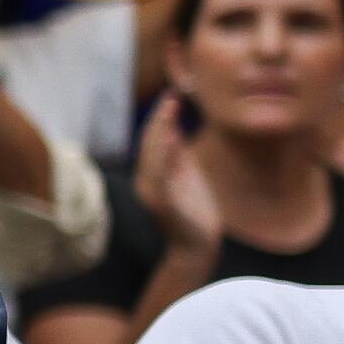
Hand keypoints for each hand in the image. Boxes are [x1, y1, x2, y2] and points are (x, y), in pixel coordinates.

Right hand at [133, 91, 220, 264]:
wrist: (197, 247)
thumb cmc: (195, 213)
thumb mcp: (187, 177)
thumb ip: (177, 156)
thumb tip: (171, 128)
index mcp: (152, 174)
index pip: (152, 140)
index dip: (161, 118)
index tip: (173, 96)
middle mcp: (146, 181)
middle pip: (149, 143)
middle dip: (159, 119)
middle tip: (172, 96)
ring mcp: (151, 192)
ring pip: (152, 154)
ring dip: (160, 130)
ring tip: (169, 110)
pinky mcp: (161, 202)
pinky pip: (160, 173)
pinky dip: (163, 154)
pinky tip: (170, 137)